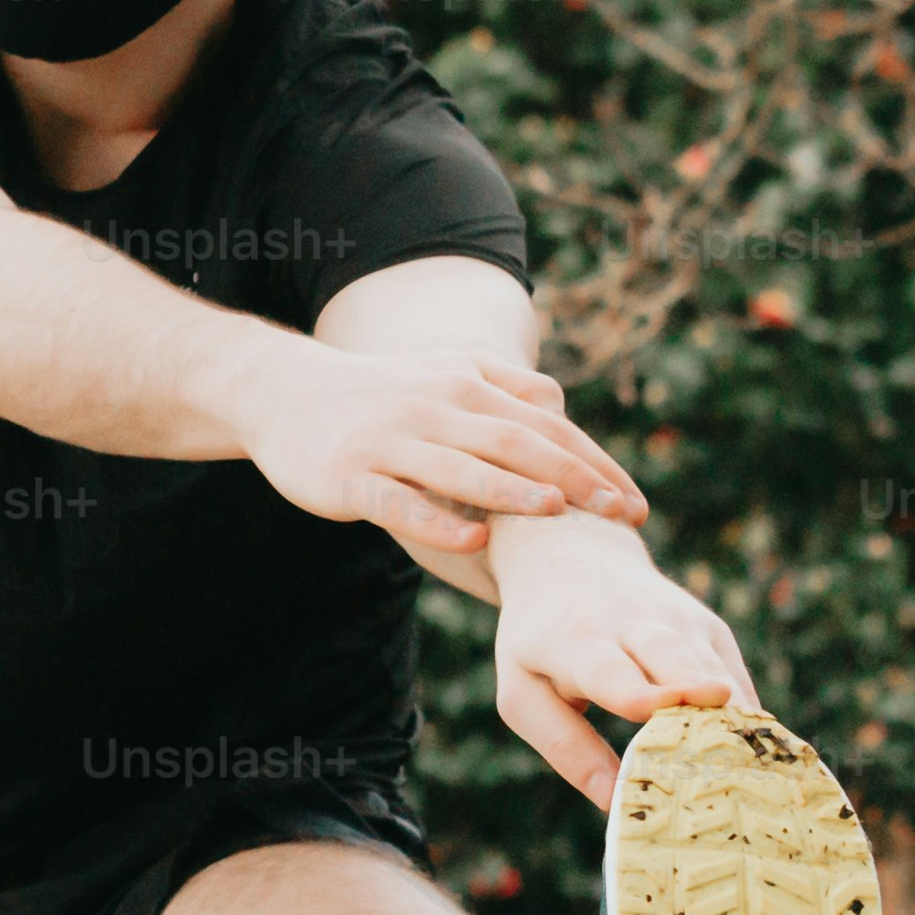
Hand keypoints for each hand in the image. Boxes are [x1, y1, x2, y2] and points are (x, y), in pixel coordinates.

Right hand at [236, 342, 647, 547]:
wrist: (280, 392)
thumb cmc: (375, 392)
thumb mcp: (441, 373)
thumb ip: (502, 386)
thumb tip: (561, 408)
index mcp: (465, 386)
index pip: (545, 426)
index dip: (594, 462)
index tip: (634, 501)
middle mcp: (433, 409)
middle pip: (515, 442)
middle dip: (573, 478)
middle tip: (619, 512)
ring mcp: (389, 444)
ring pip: (460, 468)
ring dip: (512, 490)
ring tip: (557, 511)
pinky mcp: (349, 478)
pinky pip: (399, 503)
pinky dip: (438, 521)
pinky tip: (474, 541)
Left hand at [487, 518, 757, 802]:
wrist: (570, 556)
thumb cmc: (539, 640)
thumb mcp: (523, 691)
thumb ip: (564, 745)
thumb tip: (614, 801)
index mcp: (577, 641)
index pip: (610, 669)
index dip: (636, 692)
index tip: (658, 709)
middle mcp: (636, 624)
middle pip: (677, 662)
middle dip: (700, 694)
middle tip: (725, 734)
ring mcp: (682, 623)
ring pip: (716, 672)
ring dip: (734, 720)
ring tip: (753, 770)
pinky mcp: (713, 629)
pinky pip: (739, 682)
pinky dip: (748, 719)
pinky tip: (762, 761)